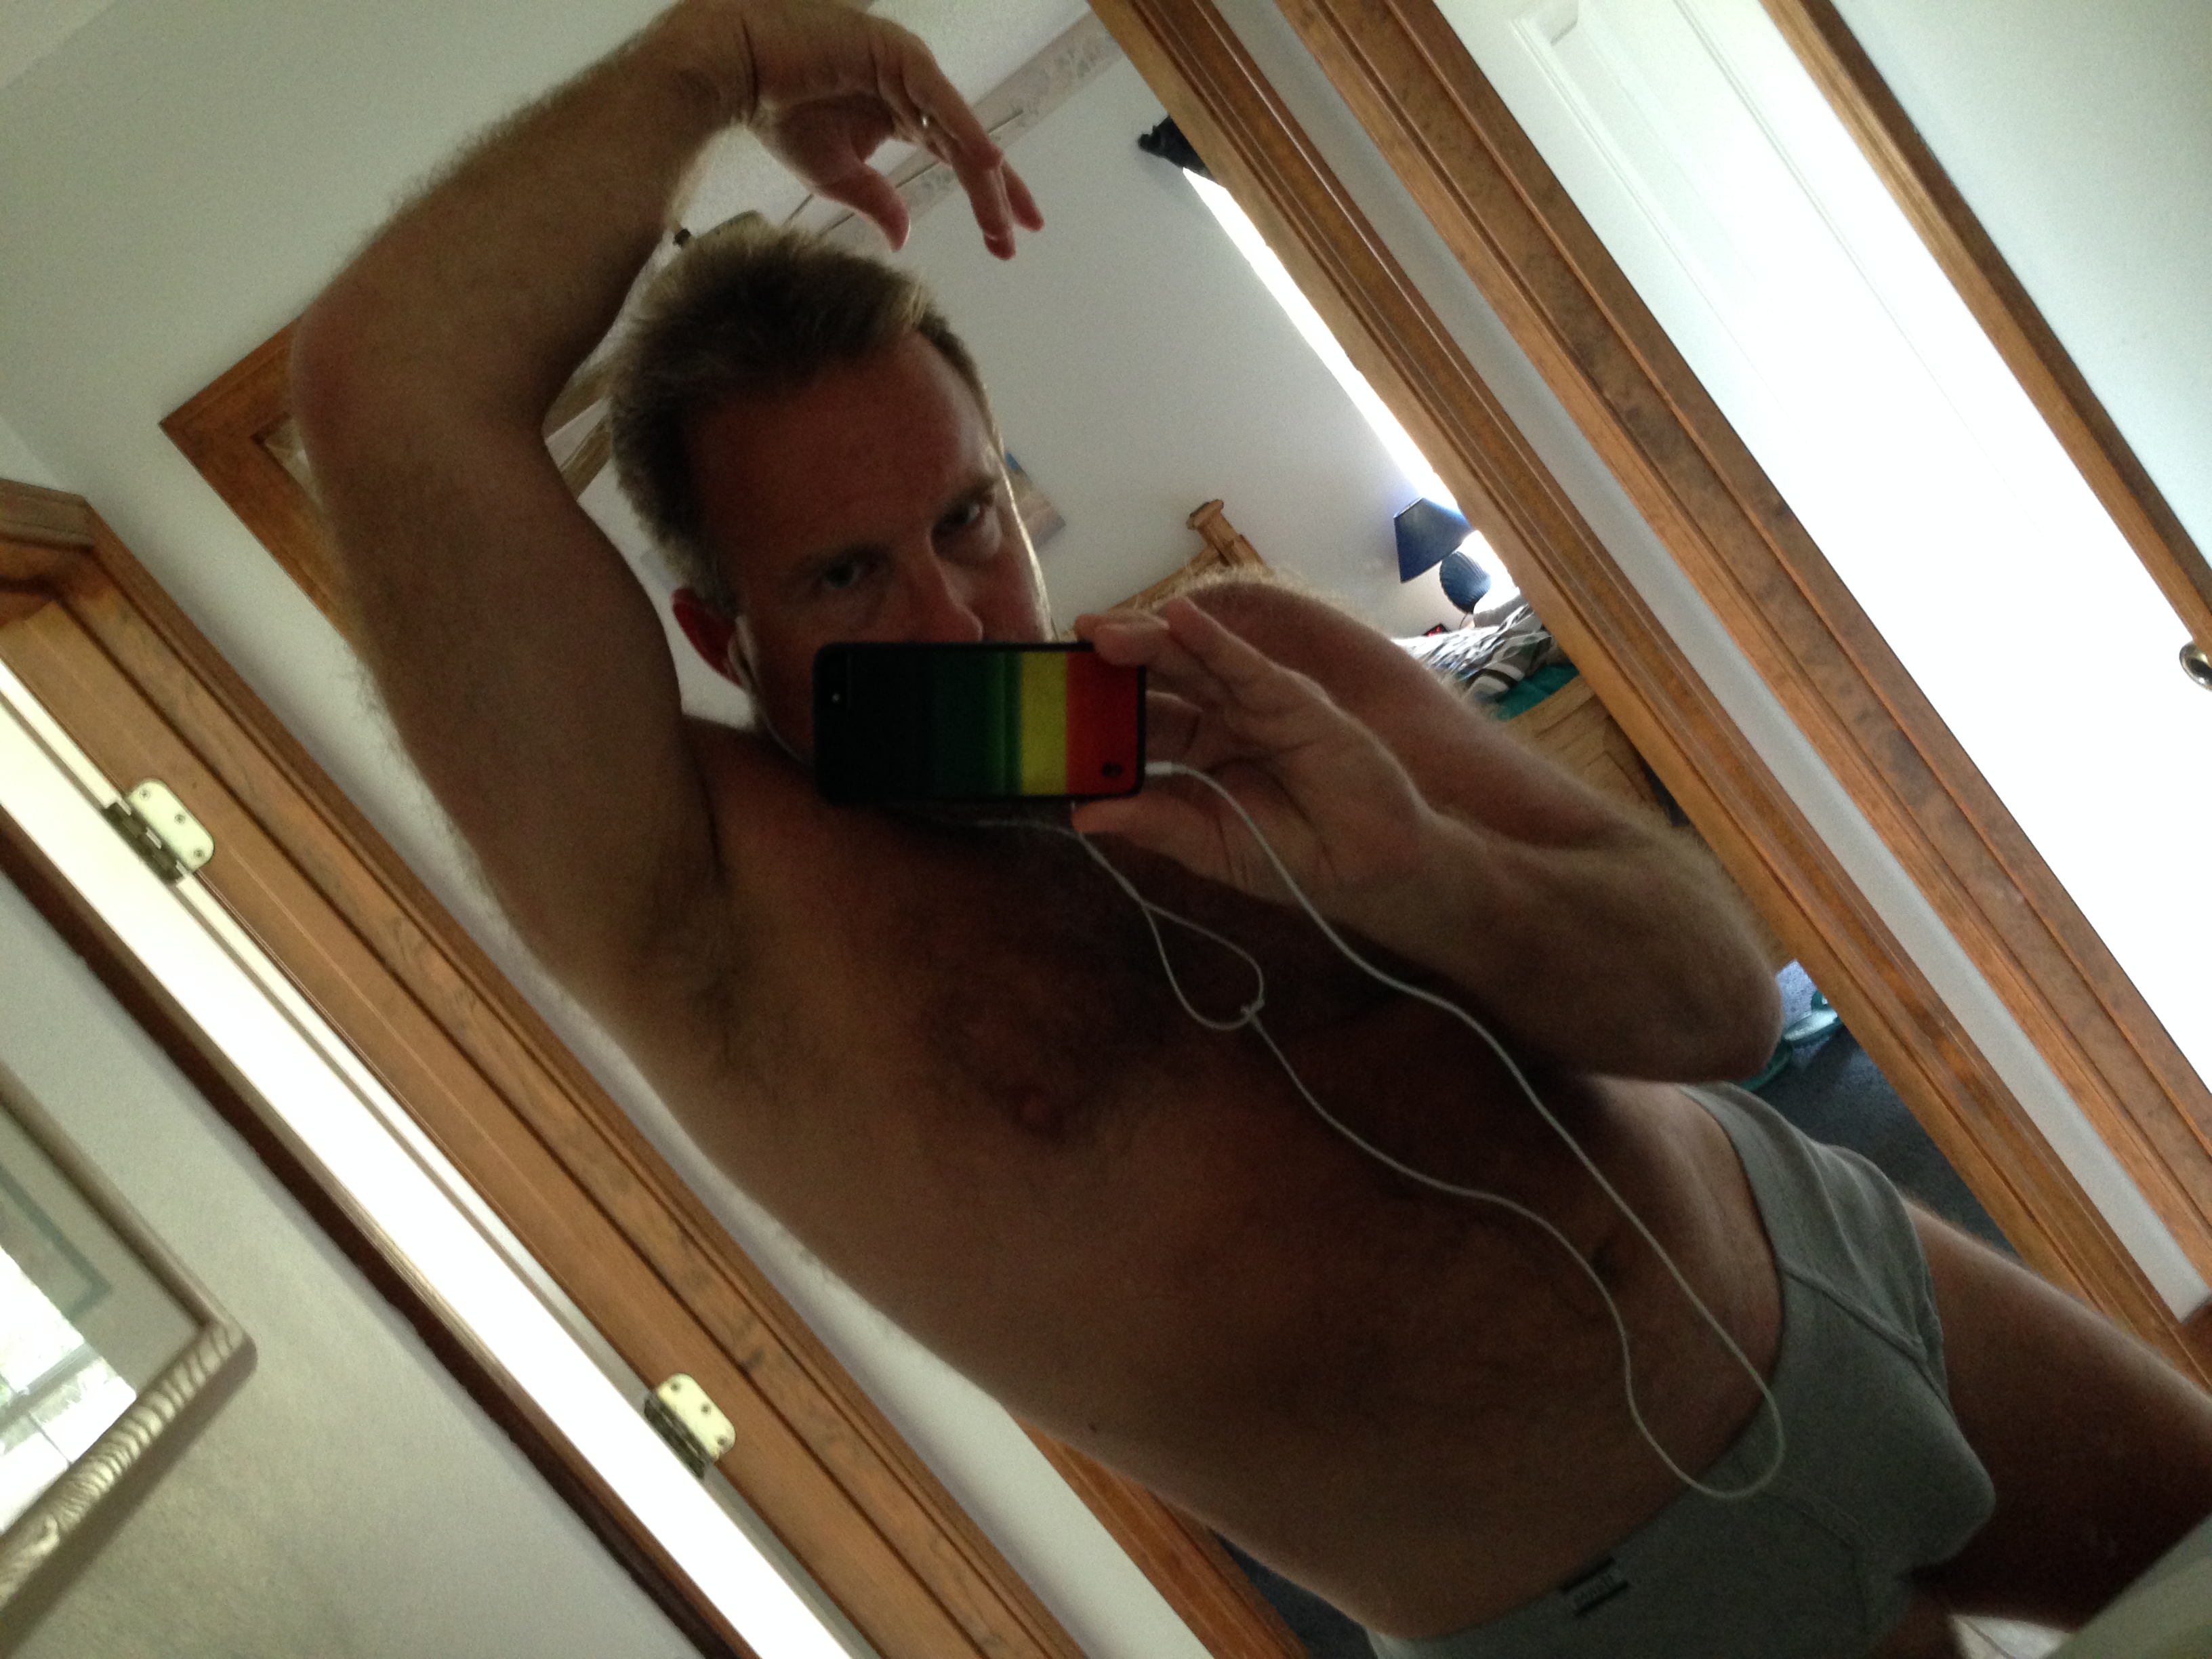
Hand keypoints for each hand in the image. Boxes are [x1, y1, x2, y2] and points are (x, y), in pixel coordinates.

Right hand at [690, 0, 1042, 256]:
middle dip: (997, 195)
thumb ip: (878, 203)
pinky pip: (939, 100)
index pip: (959, 160)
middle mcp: (914, 91)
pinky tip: (988, 163)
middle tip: (1017, 236)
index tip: (1007, 241)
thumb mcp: (838, 176)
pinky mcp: (896, 54)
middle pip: (970, 148)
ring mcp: (909, 69)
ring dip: (984, 176)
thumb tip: (904, 240)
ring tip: (1006, 218)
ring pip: (958, 130)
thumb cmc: (780, 113)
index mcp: (904, 115)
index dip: (987, 199)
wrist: (735, 73)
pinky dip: (965, 131)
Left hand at [1071, 599, 1440, 923]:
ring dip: (1150, 642)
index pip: (1139, 721)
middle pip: (1160, 680)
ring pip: (1196, 664)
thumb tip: (1081, 816)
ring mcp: (1258, 705)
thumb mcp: (1211, 846)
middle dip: (1114, 662)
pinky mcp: (1296, 701)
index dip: (1097, 710)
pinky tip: (1182, 621)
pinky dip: (1217, 643)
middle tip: (1065, 648)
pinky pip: (1249, 667)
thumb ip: (1154, 825)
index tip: (1047, 700)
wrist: (1368, 870)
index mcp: (1197, 752)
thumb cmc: (1292, 858)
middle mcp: (1223, 719)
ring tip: (1102, 632)